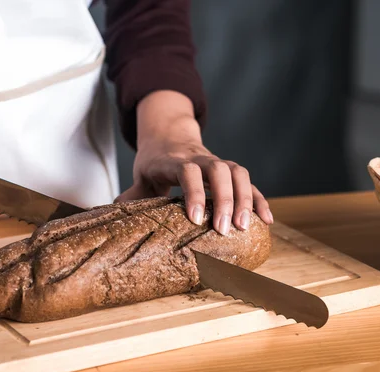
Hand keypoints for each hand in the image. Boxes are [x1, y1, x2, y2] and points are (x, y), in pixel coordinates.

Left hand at [116, 90, 273, 234]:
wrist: (170, 135)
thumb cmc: (154, 161)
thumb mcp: (140, 175)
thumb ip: (131, 196)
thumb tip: (114, 215)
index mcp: (174, 160)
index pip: (187, 171)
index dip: (193, 193)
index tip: (196, 219)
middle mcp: (199, 158)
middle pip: (218, 170)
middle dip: (223, 199)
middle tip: (223, 229)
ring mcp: (217, 162)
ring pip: (238, 172)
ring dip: (244, 198)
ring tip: (244, 227)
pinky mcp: (230, 171)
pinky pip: (249, 182)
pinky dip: (259, 199)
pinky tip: (265, 220)